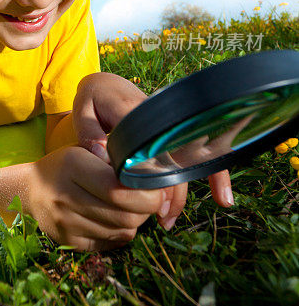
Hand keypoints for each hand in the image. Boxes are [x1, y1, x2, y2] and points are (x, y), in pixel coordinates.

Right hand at [24, 145, 167, 250]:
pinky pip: (112, 241)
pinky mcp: (70, 241)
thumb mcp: (86, 150)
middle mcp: (66, 196)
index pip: (119, 189)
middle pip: (125, 215)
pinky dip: (122, 231)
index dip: (146, 193)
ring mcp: (66, 223)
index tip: (157, 188)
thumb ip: (116, 159)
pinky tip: (116, 217)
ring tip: (132, 206)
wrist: (30, 190)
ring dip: (137, 220)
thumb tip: (154, 175)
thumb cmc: (67, 165)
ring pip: (123, 231)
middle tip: (151, 199)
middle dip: (147, 209)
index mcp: (73, 166)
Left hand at [71, 72, 233, 230]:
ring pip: (187, 161)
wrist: (109, 84)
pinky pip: (199, 154)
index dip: (154, 175)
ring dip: (182, 193)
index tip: (154, 201)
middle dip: (173, 192)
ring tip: (167, 221)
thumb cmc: (94, 98)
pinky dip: (214, 174)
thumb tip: (99, 154)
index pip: (148, 146)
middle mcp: (158, 120)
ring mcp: (170, 127)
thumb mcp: (84, 108)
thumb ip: (88, 130)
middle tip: (162, 220)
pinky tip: (222, 197)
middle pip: (173, 158)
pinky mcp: (175, 134)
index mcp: (134, 112)